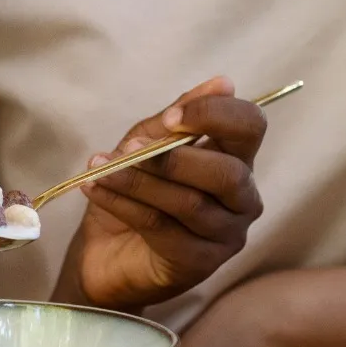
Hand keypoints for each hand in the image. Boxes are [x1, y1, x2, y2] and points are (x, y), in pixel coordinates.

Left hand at [53, 76, 266, 311]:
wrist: (103, 253)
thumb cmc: (133, 193)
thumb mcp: (146, 145)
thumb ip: (177, 118)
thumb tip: (222, 82)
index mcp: (236, 160)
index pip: (250, 127)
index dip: (215, 115)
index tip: (171, 117)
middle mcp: (243, 199)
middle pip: (228, 173)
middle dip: (173, 158)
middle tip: (128, 150)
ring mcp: (226, 235)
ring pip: (189, 203)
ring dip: (138, 181)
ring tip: (100, 168)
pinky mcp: (200, 264)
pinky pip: (162, 228)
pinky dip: (124, 204)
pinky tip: (95, 190)